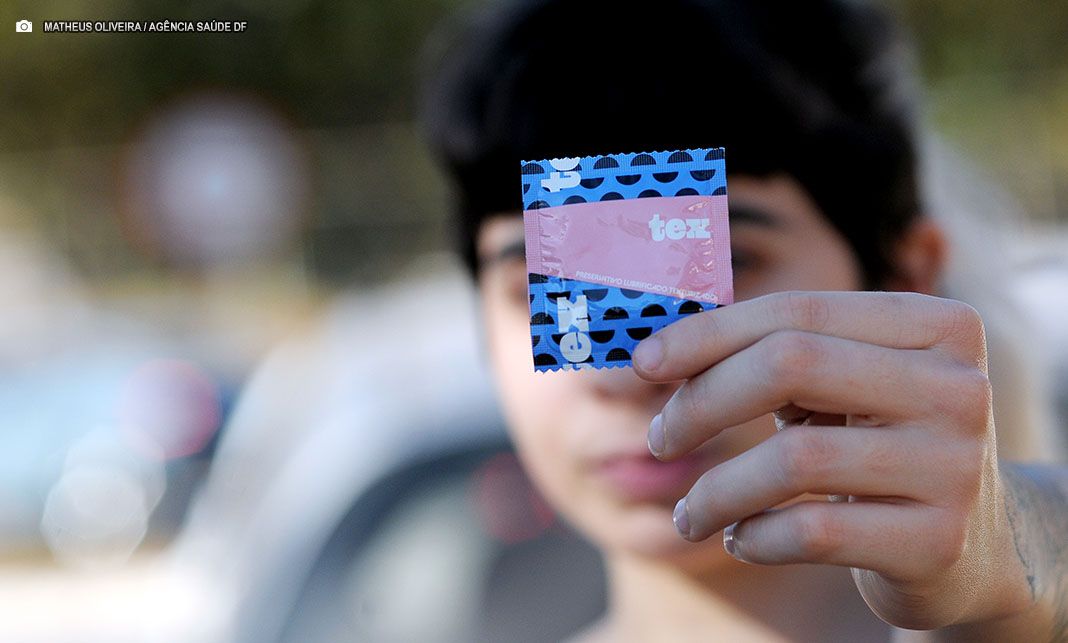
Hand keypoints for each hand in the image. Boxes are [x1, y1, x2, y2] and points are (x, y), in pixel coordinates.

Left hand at [633, 291, 1033, 630]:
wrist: (974, 549)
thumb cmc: (879, 445)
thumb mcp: (844, 386)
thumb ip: (774, 354)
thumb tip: (652, 352)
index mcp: (936, 325)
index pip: (796, 312)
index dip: (707, 334)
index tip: (644, 363)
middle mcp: (957, 387)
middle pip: (790, 364)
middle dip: (702, 403)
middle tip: (660, 441)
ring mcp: (954, 466)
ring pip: (793, 459)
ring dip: (716, 490)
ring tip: (691, 512)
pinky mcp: (936, 541)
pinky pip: (811, 532)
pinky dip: (755, 537)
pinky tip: (741, 539)